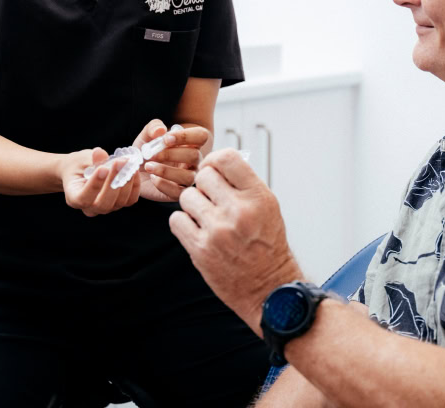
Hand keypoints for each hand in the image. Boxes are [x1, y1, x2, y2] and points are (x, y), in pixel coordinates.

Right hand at [60, 147, 140, 216]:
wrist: (83, 171)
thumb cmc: (79, 166)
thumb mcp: (82, 160)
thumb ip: (91, 160)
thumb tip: (100, 152)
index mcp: (75, 198)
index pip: (84, 198)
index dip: (94, 185)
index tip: (102, 168)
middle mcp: (91, 208)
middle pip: (104, 204)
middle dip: (113, 182)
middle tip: (120, 162)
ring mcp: (107, 208)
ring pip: (119, 202)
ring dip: (126, 182)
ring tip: (129, 163)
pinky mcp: (120, 203)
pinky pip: (130, 199)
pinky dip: (135, 185)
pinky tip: (134, 170)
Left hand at [135, 119, 206, 201]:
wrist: (136, 170)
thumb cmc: (147, 151)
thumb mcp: (146, 136)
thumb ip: (153, 128)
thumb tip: (161, 130)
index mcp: (191, 143)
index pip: (201, 136)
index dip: (186, 136)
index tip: (166, 138)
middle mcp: (194, 161)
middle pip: (195, 155)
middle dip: (171, 154)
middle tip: (151, 154)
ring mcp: (188, 177)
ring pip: (189, 176)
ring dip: (166, 171)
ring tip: (148, 167)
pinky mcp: (179, 192)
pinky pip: (178, 192)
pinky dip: (163, 185)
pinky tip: (152, 178)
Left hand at [169, 147, 301, 331]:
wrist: (268, 287)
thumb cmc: (268, 245)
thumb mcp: (267, 206)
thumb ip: (244, 183)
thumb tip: (217, 163)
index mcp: (258, 196)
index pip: (226, 158)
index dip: (215, 160)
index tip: (213, 168)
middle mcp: (238, 211)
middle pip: (203, 175)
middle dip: (205, 184)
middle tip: (211, 196)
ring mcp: (217, 230)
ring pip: (187, 196)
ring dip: (193, 204)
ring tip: (206, 215)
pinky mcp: (200, 249)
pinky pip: (176, 220)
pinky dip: (183, 222)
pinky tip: (197, 229)